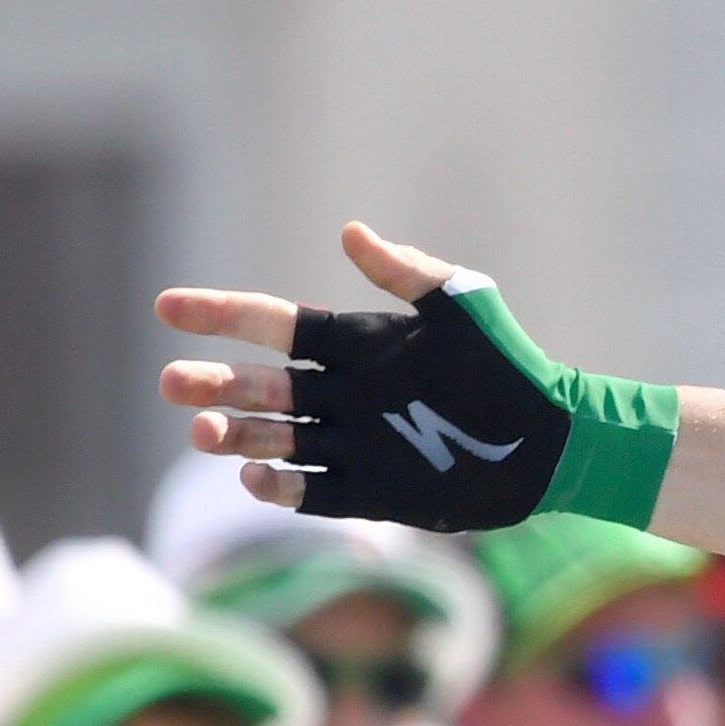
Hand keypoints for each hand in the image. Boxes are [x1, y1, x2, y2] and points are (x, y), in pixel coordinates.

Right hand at [159, 225, 669, 531]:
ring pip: (273, 439)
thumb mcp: (464, 307)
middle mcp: (344, 394)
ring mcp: (353, 444)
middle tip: (174, 384)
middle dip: (214, 384)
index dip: (220, 315)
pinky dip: (280, 487)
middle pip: (259, 387)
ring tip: (204, 431)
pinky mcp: (371, 492)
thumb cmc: (513, 365)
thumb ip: (407, 272)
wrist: (556, 439)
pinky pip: (311, 493)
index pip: (272, 326)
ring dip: (234, 435)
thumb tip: (349, 232)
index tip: (168, 308)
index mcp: (356, 345)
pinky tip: (256, 476)